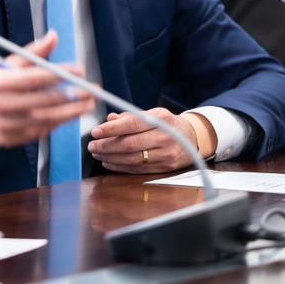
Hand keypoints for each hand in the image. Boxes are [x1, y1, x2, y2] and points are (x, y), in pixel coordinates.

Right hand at [0, 31, 94, 147]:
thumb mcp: (4, 65)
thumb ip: (32, 53)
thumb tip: (54, 37)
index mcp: (3, 82)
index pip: (39, 77)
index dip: (62, 74)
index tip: (80, 70)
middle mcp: (5, 104)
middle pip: (47, 101)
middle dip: (74, 96)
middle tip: (92, 92)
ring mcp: (6, 124)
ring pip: (46, 120)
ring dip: (70, 114)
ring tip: (86, 106)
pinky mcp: (8, 140)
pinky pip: (37, 133)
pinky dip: (54, 125)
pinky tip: (65, 118)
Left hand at [87, 108, 211, 172]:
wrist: (192, 139)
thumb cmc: (167, 124)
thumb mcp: (153, 114)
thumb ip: (130, 116)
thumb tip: (110, 119)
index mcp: (162, 119)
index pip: (133, 124)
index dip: (112, 129)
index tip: (95, 131)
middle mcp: (165, 137)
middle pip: (131, 144)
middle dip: (107, 146)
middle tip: (92, 145)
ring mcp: (166, 154)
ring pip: (133, 159)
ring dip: (111, 157)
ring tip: (97, 153)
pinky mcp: (165, 168)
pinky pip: (138, 169)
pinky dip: (120, 167)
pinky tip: (108, 162)